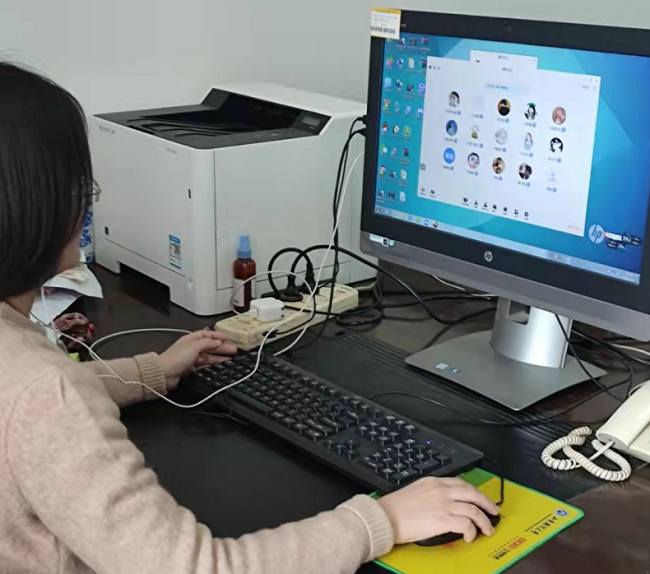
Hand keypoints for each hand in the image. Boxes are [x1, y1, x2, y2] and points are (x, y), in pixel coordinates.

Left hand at [159, 331, 237, 389]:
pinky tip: (220, 366)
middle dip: (221, 347)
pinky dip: (212, 365)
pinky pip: (205, 366)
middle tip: (233, 349)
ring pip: (208, 356)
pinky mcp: (191, 369)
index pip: (205, 334)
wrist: (164, 374)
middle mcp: (191, 348)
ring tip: (230, 359)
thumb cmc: (176, 358)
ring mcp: (191, 359)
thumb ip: (207, 343)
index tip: (226, 338)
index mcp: (190, 339)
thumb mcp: (194, 346)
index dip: (216, 335)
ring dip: (219, 357)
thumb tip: (218, 341)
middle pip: (209, 346)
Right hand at [378, 477, 499, 544]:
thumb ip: (430, 493)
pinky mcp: (443, 520)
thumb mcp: (415, 490)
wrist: (386, 516)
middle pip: (472, 493)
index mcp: (433, 482)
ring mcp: (443, 505)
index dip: (474, 492)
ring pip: (473, 510)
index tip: (480, 498)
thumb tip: (442, 502)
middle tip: (494, 511)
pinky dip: (472, 531)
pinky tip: (470, 536)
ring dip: (484, 521)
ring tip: (487, 529)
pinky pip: (466, 524)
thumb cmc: (395, 507)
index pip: (460, 483)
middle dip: (487, 503)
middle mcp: (441, 491)